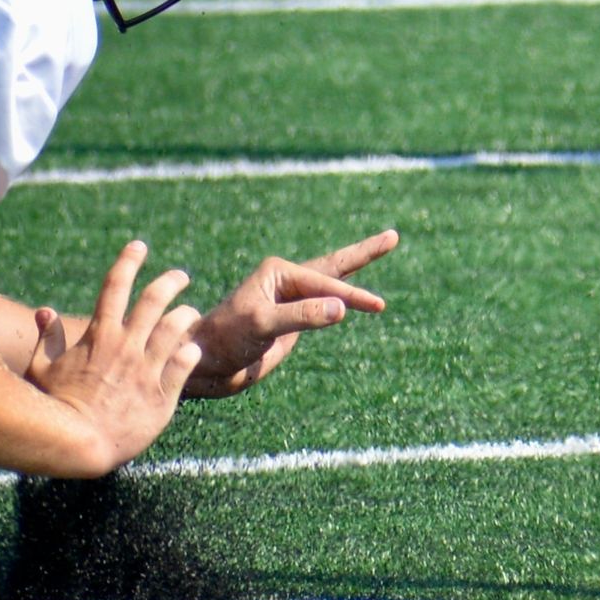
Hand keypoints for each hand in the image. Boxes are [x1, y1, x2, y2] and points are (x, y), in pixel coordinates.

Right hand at [25, 239, 200, 473]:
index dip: (128, 261)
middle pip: (154, 299)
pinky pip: (184, 365)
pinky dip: (191, 353)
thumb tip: (45, 312)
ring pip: (174, 328)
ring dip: (186, 315)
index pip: (115, 285)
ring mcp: (145, 370)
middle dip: (171, 281)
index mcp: (99, 336)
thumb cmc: (54, 409)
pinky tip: (194, 350)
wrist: (78, 444)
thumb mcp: (41, 370)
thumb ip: (47, 339)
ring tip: (191, 313)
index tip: (139, 246)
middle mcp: (125, 346)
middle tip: (182, 276)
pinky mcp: (161, 396)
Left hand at [183, 231, 398, 398]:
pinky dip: (343, 299)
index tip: (377, 306)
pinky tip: (352, 297)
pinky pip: (324, 307)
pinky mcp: (292, 321)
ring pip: (331, 282)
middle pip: (334, 265)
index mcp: (278, 272)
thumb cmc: (225, 338)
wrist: (205, 363)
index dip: (351, 294)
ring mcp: (291, 301)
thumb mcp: (262, 324)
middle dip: (363, 253)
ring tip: (383, 247)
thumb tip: (342, 308)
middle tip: (393, 237)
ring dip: (355, 271)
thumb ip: (302, 315)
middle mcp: (287, 281)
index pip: (325, 282)